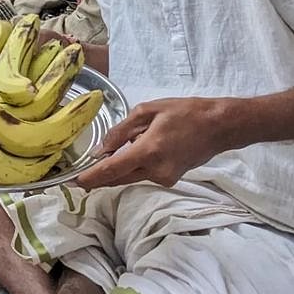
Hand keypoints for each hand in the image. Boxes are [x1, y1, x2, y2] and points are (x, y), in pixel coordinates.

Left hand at [77, 96, 232, 189]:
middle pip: (119, 179)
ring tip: (115, 152)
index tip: (75, 182)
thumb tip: (103, 149)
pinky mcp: (170, 179)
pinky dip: (136, 165)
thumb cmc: (185, 113)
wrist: (218, 126)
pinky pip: (144, 174)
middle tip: (80, 177)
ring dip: (120, 168)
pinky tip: (140, 149)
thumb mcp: (148, 111)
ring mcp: (165, 178)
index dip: (91, 178)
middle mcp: (156, 170)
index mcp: (148, 151)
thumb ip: (122, 131)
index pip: (112, 170)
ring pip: (131, 176)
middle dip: (100, 178)